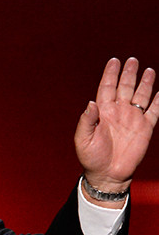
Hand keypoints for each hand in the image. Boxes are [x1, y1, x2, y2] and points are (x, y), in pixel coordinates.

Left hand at [75, 57, 158, 192]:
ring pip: (140, 95)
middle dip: (128, 73)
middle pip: (125, 87)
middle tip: (132, 60)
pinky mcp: (145, 128)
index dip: (110, 74)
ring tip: (148, 70)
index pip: (106, 87)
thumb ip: (86, 121)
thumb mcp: (83, 139)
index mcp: (102, 112)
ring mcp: (132, 118)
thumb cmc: (92, 158)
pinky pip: (154, 111)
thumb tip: (91, 103)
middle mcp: (118, 112)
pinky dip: (158, 101)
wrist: (107, 174)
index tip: (114, 61)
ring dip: (144, 83)